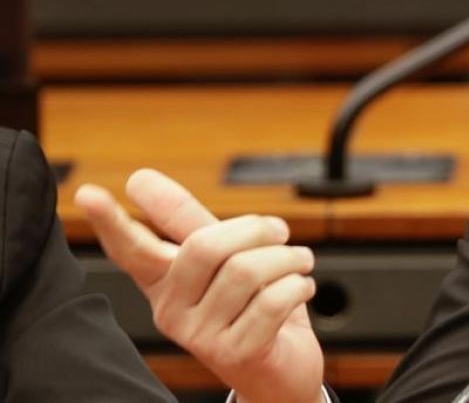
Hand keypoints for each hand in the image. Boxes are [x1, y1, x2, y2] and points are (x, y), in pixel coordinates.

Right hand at [75, 169, 324, 402]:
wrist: (280, 371)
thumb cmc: (252, 307)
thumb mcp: (221, 258)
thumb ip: (187, 221)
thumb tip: (138, 179)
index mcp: (165, 281)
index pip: (131, 249)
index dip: (111, 222)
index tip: (87, 194)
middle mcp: (171, 310)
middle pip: (205, 247)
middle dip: (255, 229)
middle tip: (279, 231)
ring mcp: (199, 336)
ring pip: (246, 270)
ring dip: (288, 258)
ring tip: (298, 262)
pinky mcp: (235, 353)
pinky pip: (273, 300)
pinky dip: (298, 285)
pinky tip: (300, 289)